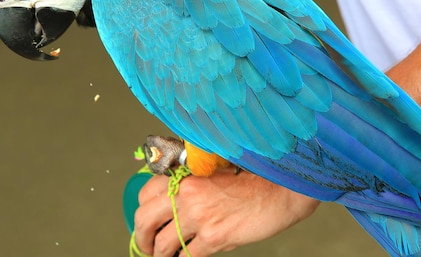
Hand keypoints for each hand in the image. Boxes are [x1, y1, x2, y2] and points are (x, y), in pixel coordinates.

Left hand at [134, 168, 319, 256]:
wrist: (278, 191)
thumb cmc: (251, 180)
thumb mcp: (214, 172)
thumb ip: (191, 183)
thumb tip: (171, 202)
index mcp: (185, 175)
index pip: (146, 193)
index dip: (143, 210)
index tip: (148, 220)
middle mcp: (186, 193)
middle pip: (145, 219)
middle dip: (142, 237)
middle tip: (145, 246)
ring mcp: (199, 216)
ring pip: (162, 244)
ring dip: (159, 254)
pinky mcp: (214, 237)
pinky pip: (186, 256)